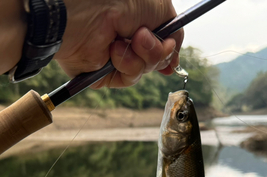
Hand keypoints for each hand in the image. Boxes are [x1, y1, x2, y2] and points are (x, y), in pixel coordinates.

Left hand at [55, 0, 183, 87]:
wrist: (92, 10)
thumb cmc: (123, 1)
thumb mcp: (160, 8)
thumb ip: (173, 31)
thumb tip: (174, 56)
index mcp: (136, 22)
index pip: (159, 42)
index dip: (169, 50)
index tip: (173, 53)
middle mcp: (126, 39)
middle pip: (156, 58)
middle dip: (158, 50)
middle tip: (143, 36)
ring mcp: (114, 57)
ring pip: (145, 69)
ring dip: (144, 56)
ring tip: (130, 40)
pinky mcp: (103, 74)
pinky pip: (129, 78)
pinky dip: (127, 65)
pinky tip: (114, 51)